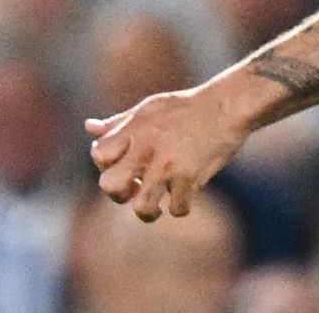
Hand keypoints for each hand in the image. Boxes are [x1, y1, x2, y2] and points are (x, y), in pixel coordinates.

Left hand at [85, 84, 248, 221]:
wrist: (229, 105)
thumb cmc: (188, 107)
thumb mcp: (150, 108)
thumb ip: (119, 122)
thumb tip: (89, 127)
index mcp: (135, 129)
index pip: (99, 154)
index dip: (106, 165)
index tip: (124, 165)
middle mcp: (146, 147)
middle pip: (110, 185)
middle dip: (119, 194)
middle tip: (136, 189)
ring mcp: (168, 164)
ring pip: (141, 207)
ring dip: (148, 212)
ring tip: (157, 205)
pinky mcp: (190, 177)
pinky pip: (177, 208)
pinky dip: (181, 207)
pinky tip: (187, 196)